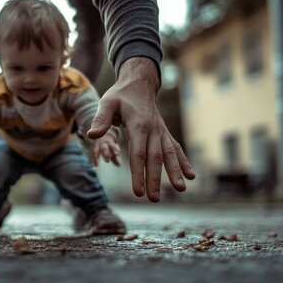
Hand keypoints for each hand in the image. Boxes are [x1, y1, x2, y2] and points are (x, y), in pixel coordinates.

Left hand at [87, 57, 194, 201]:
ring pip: (169, 154)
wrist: (139, 84)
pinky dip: (183, 162)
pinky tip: (191, 176)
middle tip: (154, 199)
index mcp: (138, 124)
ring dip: (175, 172)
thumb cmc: (120, 95)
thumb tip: (92, 135)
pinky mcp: (164, 133)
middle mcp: (153, 129)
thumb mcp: (107, 103)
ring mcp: (161, 131)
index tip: (138, 191)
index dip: (138, 173)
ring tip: (180, 190)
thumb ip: (101, 119)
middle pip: (155, 158)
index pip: (138, 153)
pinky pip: (175, 148)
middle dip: (155, 179)